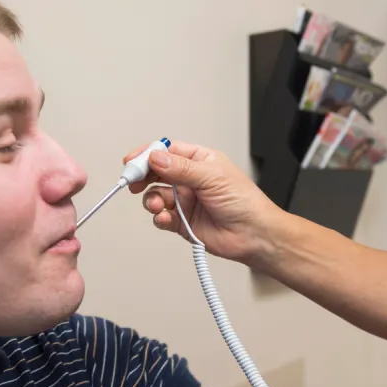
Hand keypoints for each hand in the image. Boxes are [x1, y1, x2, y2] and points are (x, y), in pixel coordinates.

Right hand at [123, 141, 283, 266]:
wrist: (254, 235)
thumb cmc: (244, 202)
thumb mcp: (213, 176)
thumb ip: (181, 168)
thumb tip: (155, 157)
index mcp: (200, 161)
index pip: (167, 151)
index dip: (148, 154)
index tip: (132, 160)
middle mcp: (191, 179)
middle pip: (156, 172)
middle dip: (142, 176)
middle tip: (132, 181)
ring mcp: (185, 201)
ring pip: (155, 195)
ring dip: (151, 199)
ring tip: (157, 204)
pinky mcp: (182, 222)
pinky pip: (161, 217)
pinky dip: (159, 217)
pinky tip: (165, 218)